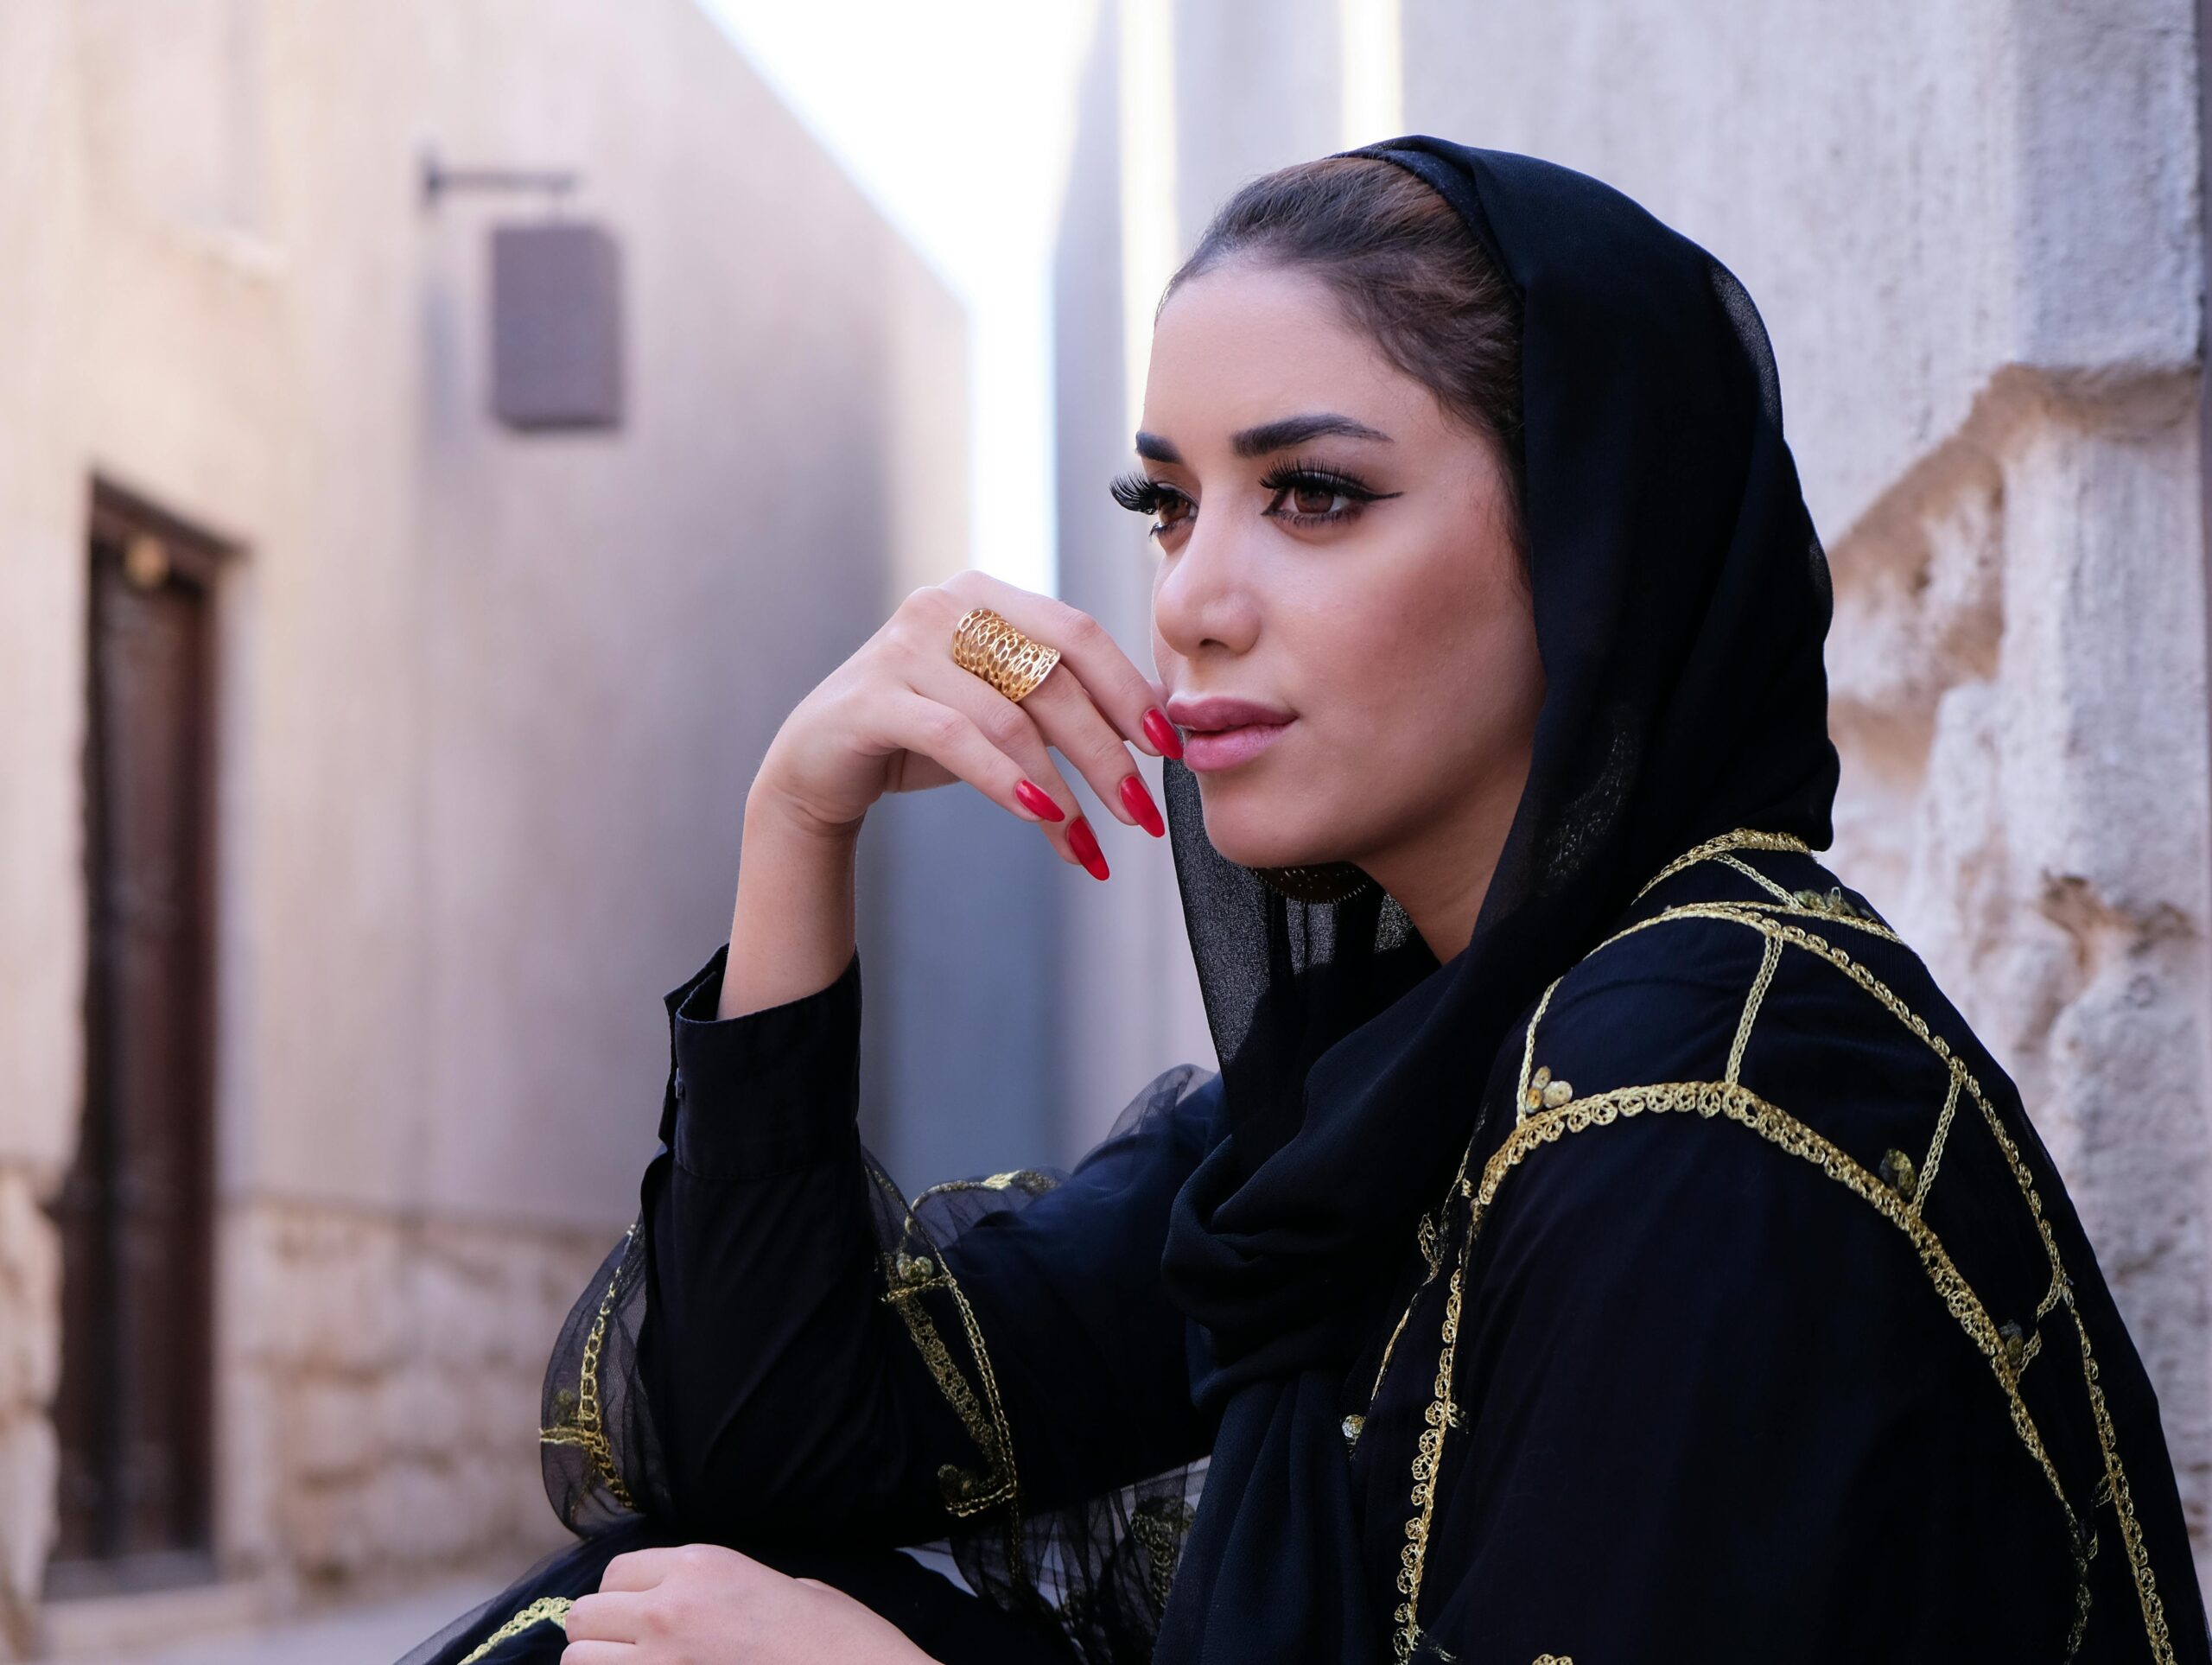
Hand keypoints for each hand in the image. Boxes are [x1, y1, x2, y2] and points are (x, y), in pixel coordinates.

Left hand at [561, 1544, 937, 1663]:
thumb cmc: (841, 1642)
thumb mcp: (787, 1589)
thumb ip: (726, 1592)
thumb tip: (697, 1608)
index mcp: (702, 1567)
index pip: (616, 1573)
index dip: (626, 1597)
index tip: (641, 1616)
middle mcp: (668, 1611)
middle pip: (583, 1616)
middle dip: (603, 1635)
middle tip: (635, 1653)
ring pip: (579, 1661)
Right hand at [750, 568, 1178, 873]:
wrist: (821, 763)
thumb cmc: (925, 731)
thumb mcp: (1000, 705)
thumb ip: (1061, 697)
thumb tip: (1158, 721)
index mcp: (988, 594)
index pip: (1079, 634)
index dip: (1130, 691)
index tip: (1168, 749)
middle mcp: (946, 605)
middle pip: (1053, 679)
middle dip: (1108, 754)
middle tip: (1144, 813)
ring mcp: (905, 647)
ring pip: (1012, 719)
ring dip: (1065, 787)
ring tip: (1095, 839)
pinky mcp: (874, 699)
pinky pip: (958, 741)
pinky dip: (1007, 782)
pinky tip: (1043, 817)